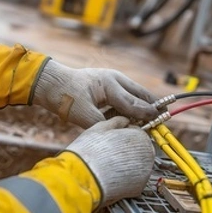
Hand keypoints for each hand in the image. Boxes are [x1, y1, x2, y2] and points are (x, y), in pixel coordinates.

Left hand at [33, 60, 157, 127]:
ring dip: (137, 109)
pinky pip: (121, 99)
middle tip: (163, 118)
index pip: (133, 102)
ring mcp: (110, 82)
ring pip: (131, 97)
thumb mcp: (84, 113)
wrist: (48, 83)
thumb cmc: (64, 95)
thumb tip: (122, 132)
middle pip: (139, 94)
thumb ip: (105, 124)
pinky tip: (126, 121)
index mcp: (110, 83)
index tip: (160, 121)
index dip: (147, 114)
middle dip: (150, 107)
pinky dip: (126, 109)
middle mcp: (114, 80)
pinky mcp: (105, 88)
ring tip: (147, 123)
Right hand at [65, 116, 154, 205]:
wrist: (83, 177)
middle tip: (108, 153)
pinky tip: (110, 176)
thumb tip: (125, 121)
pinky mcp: (138, 189)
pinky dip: (124, 178)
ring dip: (125, 164)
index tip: (111, 140)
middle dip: (126, 150)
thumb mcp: (101, 127)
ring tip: (108, 164)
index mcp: (141, 137)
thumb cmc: (90, 150)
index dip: (123, 135)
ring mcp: (144, 174)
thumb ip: (118, 121)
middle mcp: (148, 156)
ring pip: (136, 166)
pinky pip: (132, 180)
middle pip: (138, 150)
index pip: (137, 133)